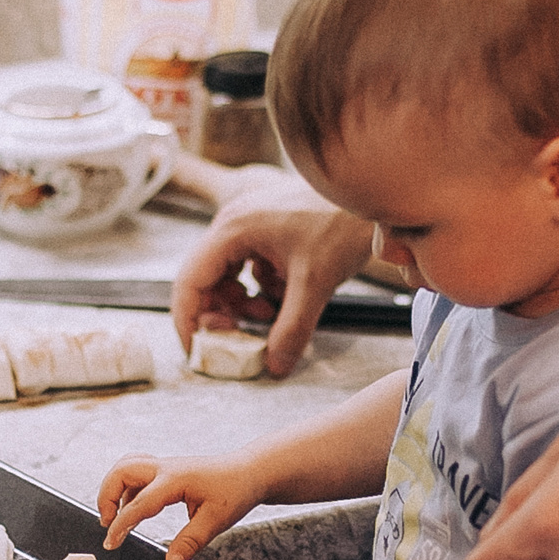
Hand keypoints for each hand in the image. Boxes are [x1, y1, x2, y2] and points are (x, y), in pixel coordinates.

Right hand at [99, 453, 268, 559]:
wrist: (250, 472)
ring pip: (126, 467)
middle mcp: (165, 468)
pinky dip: (127, 489)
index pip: (138, 503)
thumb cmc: (235, 492)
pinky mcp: (167, 470)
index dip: (120, 524)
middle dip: (106, 496)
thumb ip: (190, 542)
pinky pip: (137, 473)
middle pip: (121, 471)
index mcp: (175, 480)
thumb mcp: (215, 521)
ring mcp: (165, 466)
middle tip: (107, 524)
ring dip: (114, 489)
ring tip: (113, 516)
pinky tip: (132, 508)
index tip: (110, 543)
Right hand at [169, 171, 373, 377]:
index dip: (188, 319)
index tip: (196, 349)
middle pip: (205, 279)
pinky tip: (285, 292)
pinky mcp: (266, 227)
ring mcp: (249, 223)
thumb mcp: (314, 283)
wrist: (370, 194)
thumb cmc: (341, 223)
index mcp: (233, 230)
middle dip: (219, 313)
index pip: (189, 281)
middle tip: (237, 339)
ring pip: (227, 274)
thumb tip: (275, 365)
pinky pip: (247, 265)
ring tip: (267, 315)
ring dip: (241, 302)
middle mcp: (234, 223)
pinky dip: (260, 286)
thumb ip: (292, 328)